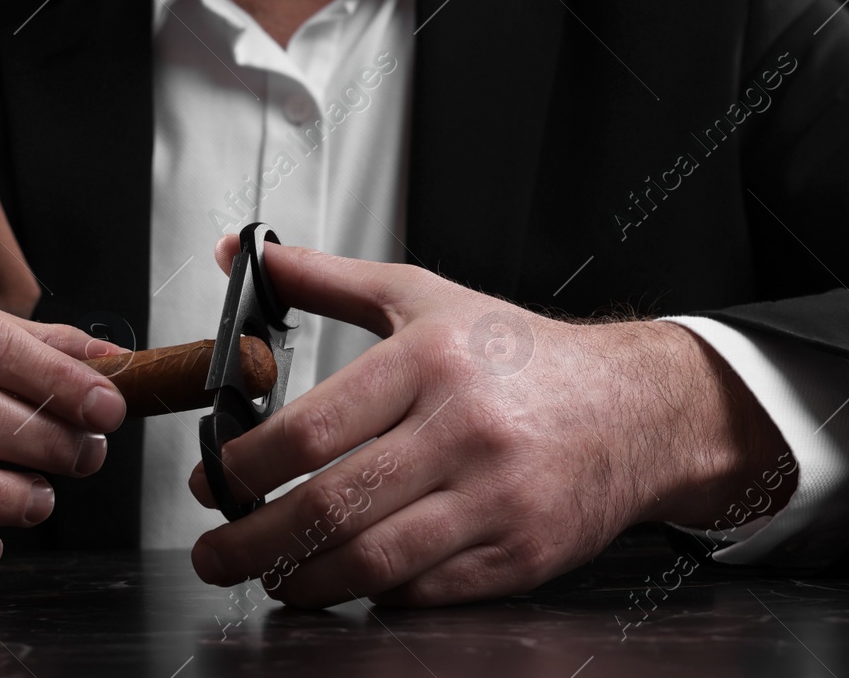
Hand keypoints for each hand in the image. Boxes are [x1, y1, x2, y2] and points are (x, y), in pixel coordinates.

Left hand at [187, 239, 792, 606]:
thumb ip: (326, 279)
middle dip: (252, 541)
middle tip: (215, 551)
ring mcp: (496, 499)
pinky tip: (343, 580)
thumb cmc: (519, 355)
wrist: (634, 408)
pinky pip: (424, 591)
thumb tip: (247, 255)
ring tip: (267, 576)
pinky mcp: (520, 555)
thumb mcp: (422, 296)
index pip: (311, 429)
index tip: (214, 478)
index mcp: (430, 361)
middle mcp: (463, 429)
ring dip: (301, 581)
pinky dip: (373, 593)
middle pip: (330, 505)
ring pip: (372, 561)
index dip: (244, 465)